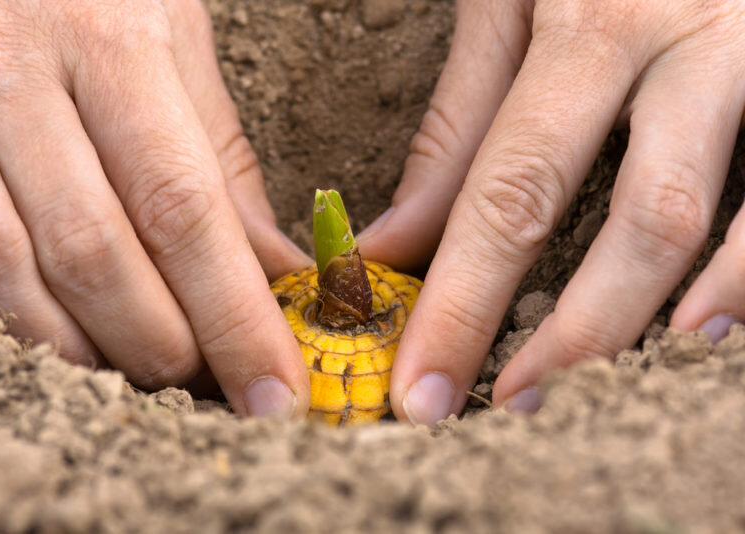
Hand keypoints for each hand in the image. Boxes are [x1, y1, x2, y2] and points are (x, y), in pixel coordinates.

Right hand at [0, 0, 311, 417]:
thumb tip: (277, 271)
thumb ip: (223, 161)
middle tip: (211, 382)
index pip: (184, 207)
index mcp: (114, 40)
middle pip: (95, 251)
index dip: (234, 316)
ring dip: (84, 345)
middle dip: (164, 343)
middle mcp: (17, 70)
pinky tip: (66, 336)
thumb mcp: (175, 43)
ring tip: (144, 371)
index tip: (275, 389)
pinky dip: (14, 316)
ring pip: (4, 266)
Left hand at [359, 0, 744, 423]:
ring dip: (664, 316)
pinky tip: (707, 324)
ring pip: (726, 215)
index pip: (510, 192)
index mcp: (595, 20)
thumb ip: (459, 127)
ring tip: (594, 387)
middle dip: (569, 336)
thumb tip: (397, 245)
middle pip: (636, 218)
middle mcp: (692, 41)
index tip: (421, 388)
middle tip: (504, 408)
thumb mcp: (509, 3)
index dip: (462, 303)